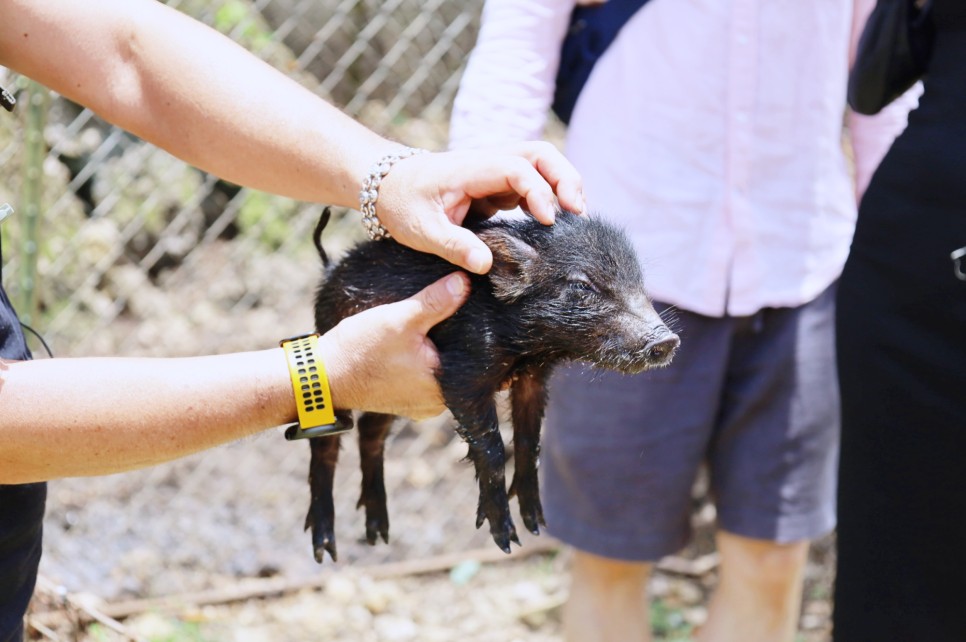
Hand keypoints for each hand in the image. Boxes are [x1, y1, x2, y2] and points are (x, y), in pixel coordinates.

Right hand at [316, 272, 469, 418]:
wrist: (321, 376)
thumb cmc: (359, 351)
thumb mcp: (400, 318)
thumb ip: (436, 301)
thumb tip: (465, 281)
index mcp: (444, 390)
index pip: (481, 362)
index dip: (484, 336)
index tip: (484, 314)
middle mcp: (438, 405)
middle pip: (463, 367)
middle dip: (463, 341)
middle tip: (464, 312)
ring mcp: (423, 405)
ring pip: (445, 371)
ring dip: (444, 350)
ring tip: (445, 322)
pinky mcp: (408, 401)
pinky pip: (429, 377)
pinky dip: (429, 360)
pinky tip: (425, 340)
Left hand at [374, 142, 584, 273]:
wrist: (387, 187)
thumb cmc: (402, 204)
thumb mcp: (420, 229)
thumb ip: (452, 245)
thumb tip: (485, 265)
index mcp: (471, 168)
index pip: (518, 168)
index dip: (538, 191)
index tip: (548, 221)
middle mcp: (489, 164)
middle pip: (542, 155)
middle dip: (566, 179)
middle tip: (579, 214)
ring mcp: (496, 173)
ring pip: (543, 167)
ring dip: (564, 187)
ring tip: (577, 220)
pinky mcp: (498, 187)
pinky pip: (533, 186)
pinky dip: (550, 199)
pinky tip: (557, 227)